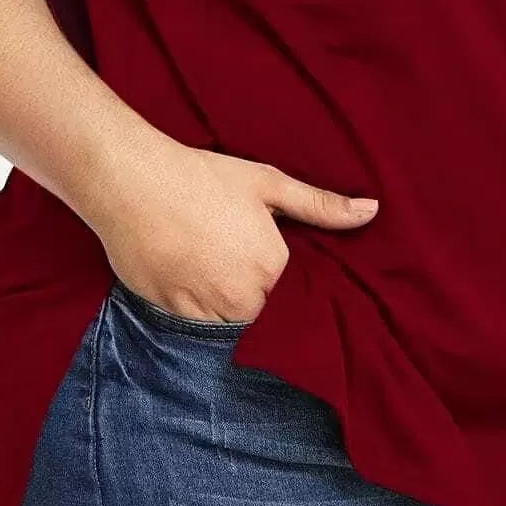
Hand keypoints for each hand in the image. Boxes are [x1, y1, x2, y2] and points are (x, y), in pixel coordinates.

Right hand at [94, 139, 379, 323]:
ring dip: (220, 304)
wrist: (132, 180)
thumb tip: (373, 211)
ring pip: (227, 325)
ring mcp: (203, 310)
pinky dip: (191, 310)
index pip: (287, 289)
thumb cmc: (203, 177)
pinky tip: (181, 273)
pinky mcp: (170, 316)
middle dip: (248, 290)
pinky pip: (193, 329)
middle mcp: (242, 297)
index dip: (271, 270)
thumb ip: (321, 205)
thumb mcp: (267, 183)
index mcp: (272, 266)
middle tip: (221, 250)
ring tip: (200, 261)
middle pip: (259, 311)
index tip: (252, 250)